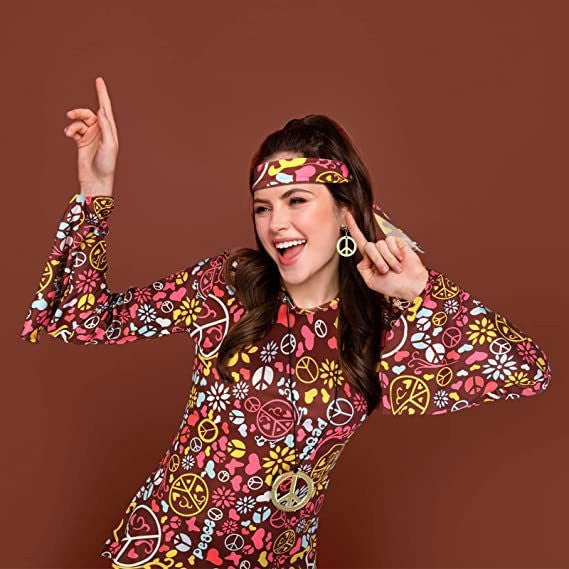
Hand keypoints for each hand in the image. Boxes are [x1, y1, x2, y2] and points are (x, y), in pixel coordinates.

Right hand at [63, 76, 118, 195]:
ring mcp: (91, 135)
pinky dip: (70, 130)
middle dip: (79, 113)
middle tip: (71, 115)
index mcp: (110, 130)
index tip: (99, 80)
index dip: (102, 94)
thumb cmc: (106, 164)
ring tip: (70, 131)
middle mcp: (101, 130)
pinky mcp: (81, 141)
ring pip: (79, 121)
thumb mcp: (109, 145)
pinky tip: (69, 135)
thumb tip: (101, 111)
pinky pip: (73, 129)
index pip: (106, 108)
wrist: (96, 179)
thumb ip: (106, 127)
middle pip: (88, 113)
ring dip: (73, 123)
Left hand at [344, 210, 427, 300]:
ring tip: (395, 268)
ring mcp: (387, 246)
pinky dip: (395, 253)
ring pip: (380, 245)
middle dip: (377, 260)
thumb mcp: (370, 281)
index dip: (353, 228)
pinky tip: (401, 259)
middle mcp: (377, 251)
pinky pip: (390, 241)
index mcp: (369, 259)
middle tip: (386, 271)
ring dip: (388, 259)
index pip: (359, 241)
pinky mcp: (398, 242)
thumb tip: (364, 256)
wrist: (411, 285)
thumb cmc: (392, 286)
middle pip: (369, 247)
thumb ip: (362, 268)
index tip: (348, 215)